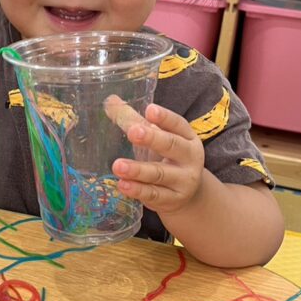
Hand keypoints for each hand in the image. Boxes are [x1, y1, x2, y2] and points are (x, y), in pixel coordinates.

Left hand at [108, 100, 204, 214]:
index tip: (149, 110)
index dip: (164, 117)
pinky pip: (154, 194)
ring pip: (160, 174)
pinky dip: (137, 190)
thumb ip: (133, 120)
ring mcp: (183, 180)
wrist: (185, 195)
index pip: (177, 124)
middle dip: (153, 139)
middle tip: (133, 132)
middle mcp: (190, 157)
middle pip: (172, 146)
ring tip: (118, 166)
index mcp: (187, 136)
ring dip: (138, 170)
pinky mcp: (172, 200)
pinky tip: (123, 185)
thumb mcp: (155, 138)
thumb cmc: (165, 158)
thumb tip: (110, 101)